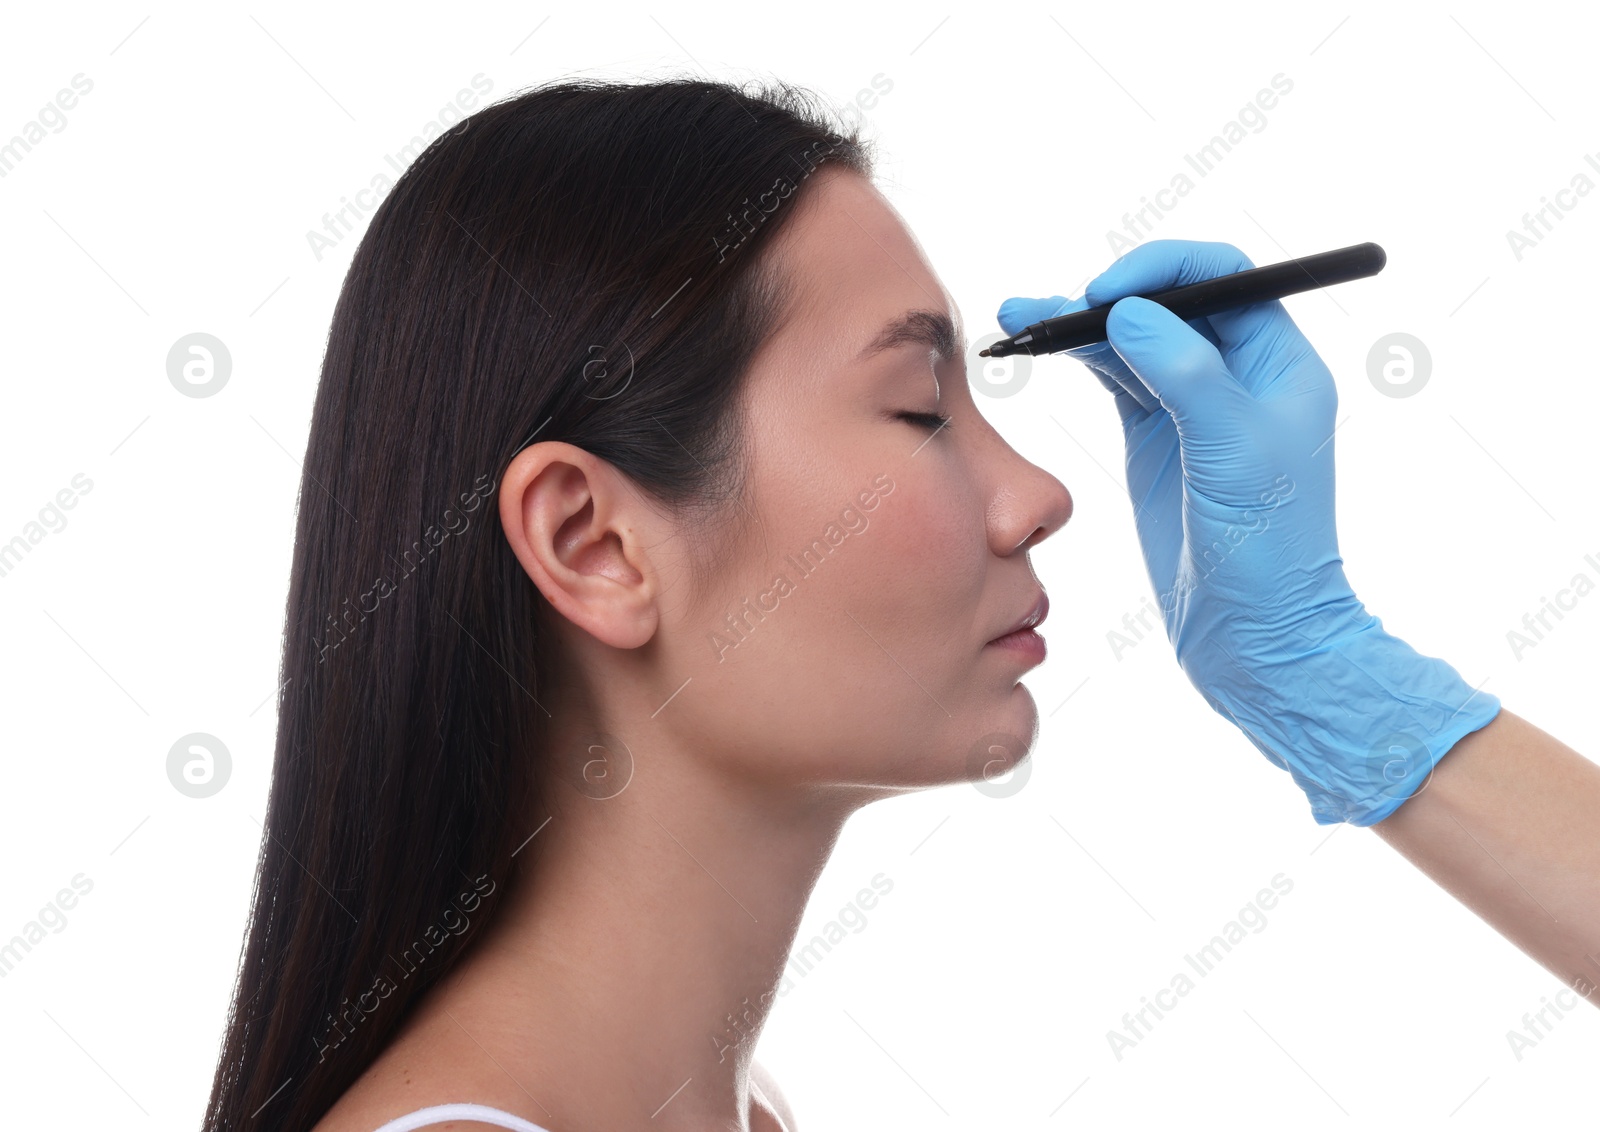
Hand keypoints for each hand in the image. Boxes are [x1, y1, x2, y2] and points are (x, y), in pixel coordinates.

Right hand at [997, 239, 1500, 824]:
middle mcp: (1237, 376)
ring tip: (1022, 314)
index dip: (1166, 270)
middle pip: (1170, 303)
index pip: (1223, 280)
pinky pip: (1115, 380)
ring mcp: (1192, 408)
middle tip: (1059, 309)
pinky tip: (1038, 346)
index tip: (1110, 292)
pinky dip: (1077, 359)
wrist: (1255, 637)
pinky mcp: (1156, 441)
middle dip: (1112, 294)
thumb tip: (1132, 312)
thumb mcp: (1233, 452)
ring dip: (1082, 324)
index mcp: (1277, 365)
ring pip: (1133, 340)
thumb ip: (1186, 374)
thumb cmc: (1269, 551)